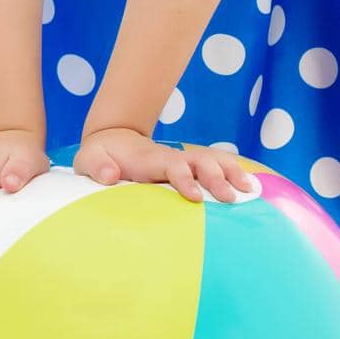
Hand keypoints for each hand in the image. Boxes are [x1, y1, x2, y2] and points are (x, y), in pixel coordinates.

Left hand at [72, 128, 254, 203]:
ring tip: (250, 191)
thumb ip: (98, 166)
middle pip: (200, 161)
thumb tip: (110, 176)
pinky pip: (215, 165)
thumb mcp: (89, 159)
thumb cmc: (100, 155)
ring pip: (213, 160)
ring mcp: (182, 160)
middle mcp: (171, 157)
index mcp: (150, 159)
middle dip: (217, 178)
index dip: (184, 179)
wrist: (112, 140)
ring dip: (232, 173)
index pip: (172, 166)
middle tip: (232, 198)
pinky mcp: (188, 166)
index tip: (194, 197)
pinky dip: (234, 172)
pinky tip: (249, 187)